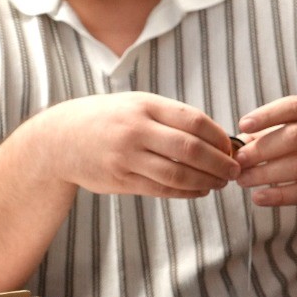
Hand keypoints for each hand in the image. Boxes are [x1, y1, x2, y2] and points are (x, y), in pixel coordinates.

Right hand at [43, 92, 238, 197]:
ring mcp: (126, 157)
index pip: (193, 121)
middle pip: (190, 149)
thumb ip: (171, 117)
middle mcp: (135, 130)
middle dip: (219, 162)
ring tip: (221, 183)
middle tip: (235, 170)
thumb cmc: (108, 118)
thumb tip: (217, 136)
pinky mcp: (120, 181)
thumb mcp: (136, 104)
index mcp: (144, 105)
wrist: (60, 139)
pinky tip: (200, 190)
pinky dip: (186, 192)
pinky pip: (161, 189)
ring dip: (206, 181)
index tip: (232, 146)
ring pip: (177, 174)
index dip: (219, 136)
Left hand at [235, 96, 296, 215]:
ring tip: (242, 180)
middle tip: (239, 160)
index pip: (294, 107)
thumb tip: (239, 143)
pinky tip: (259, 197)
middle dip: (262, 149)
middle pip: (295, 136)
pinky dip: (278, 195)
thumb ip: (274, 133)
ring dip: (265, 174)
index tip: (242, 125)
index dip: (267, 114)